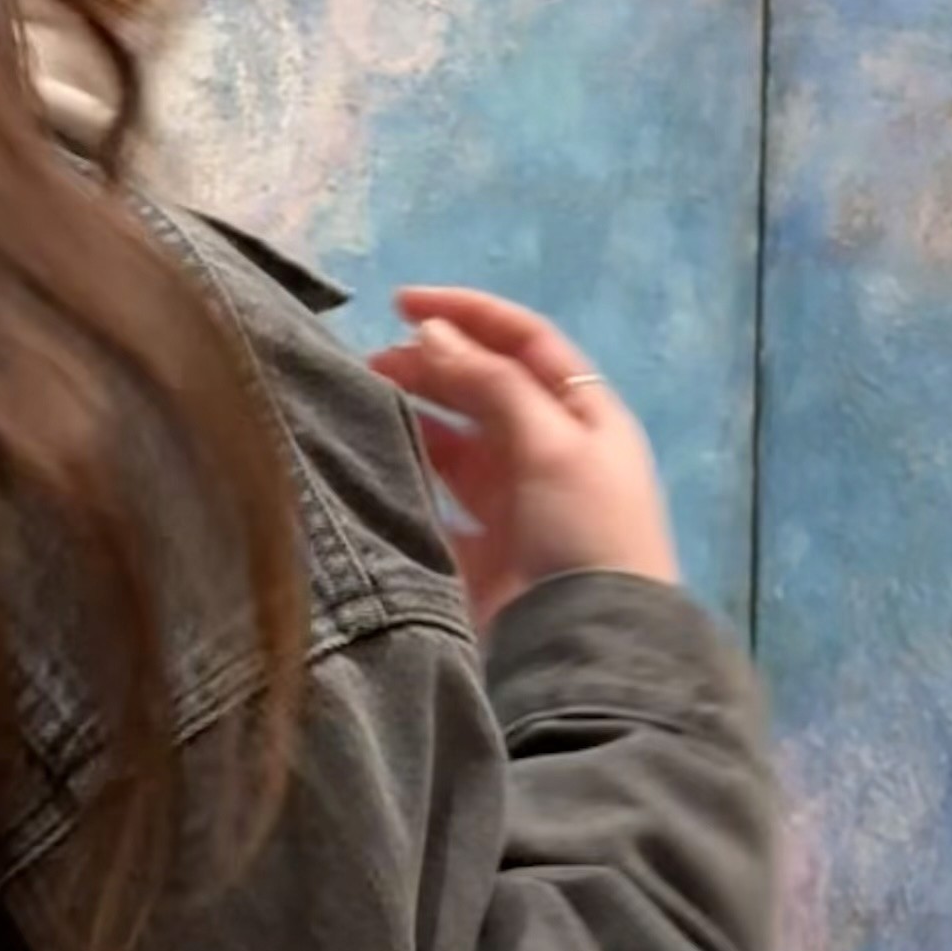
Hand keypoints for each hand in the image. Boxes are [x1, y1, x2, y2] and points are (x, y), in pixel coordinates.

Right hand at [366, 284, 678, 627]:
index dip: (469, 313)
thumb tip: (432, 333)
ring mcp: (515, 501)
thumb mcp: (552, 443)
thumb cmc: (584, 530)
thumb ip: (490, 383)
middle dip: (431, 365)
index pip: (525, 342)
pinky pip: (437, 499)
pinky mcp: (481, 549)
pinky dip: (407, 477)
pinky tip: (371, 464)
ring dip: (413, 416)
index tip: (401, 304)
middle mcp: (551, 450)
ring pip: (456, 441)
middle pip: (486, 387)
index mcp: (584, 415)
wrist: (589, 646)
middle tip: (369, 363)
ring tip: (362, 406)